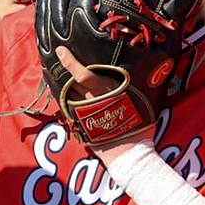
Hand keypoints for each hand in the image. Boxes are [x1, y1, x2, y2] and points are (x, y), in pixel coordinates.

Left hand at [54, 45, 154, 161]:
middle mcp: (93, 99)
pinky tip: (59, 92)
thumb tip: (153, 72)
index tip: (60, 50)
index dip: (70, 62)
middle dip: (60, 69)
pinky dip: (63, 98)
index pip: (84, 75)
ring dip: (59, 83)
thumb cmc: (140, 127)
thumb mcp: (144, 101)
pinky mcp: (81, 124)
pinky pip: (67, 107)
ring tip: (51, 71)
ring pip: (67, 93)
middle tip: (53, 57)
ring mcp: (85, 112)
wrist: (129, 154)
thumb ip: (138, 86)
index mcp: (109, 90)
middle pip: (71, 82)